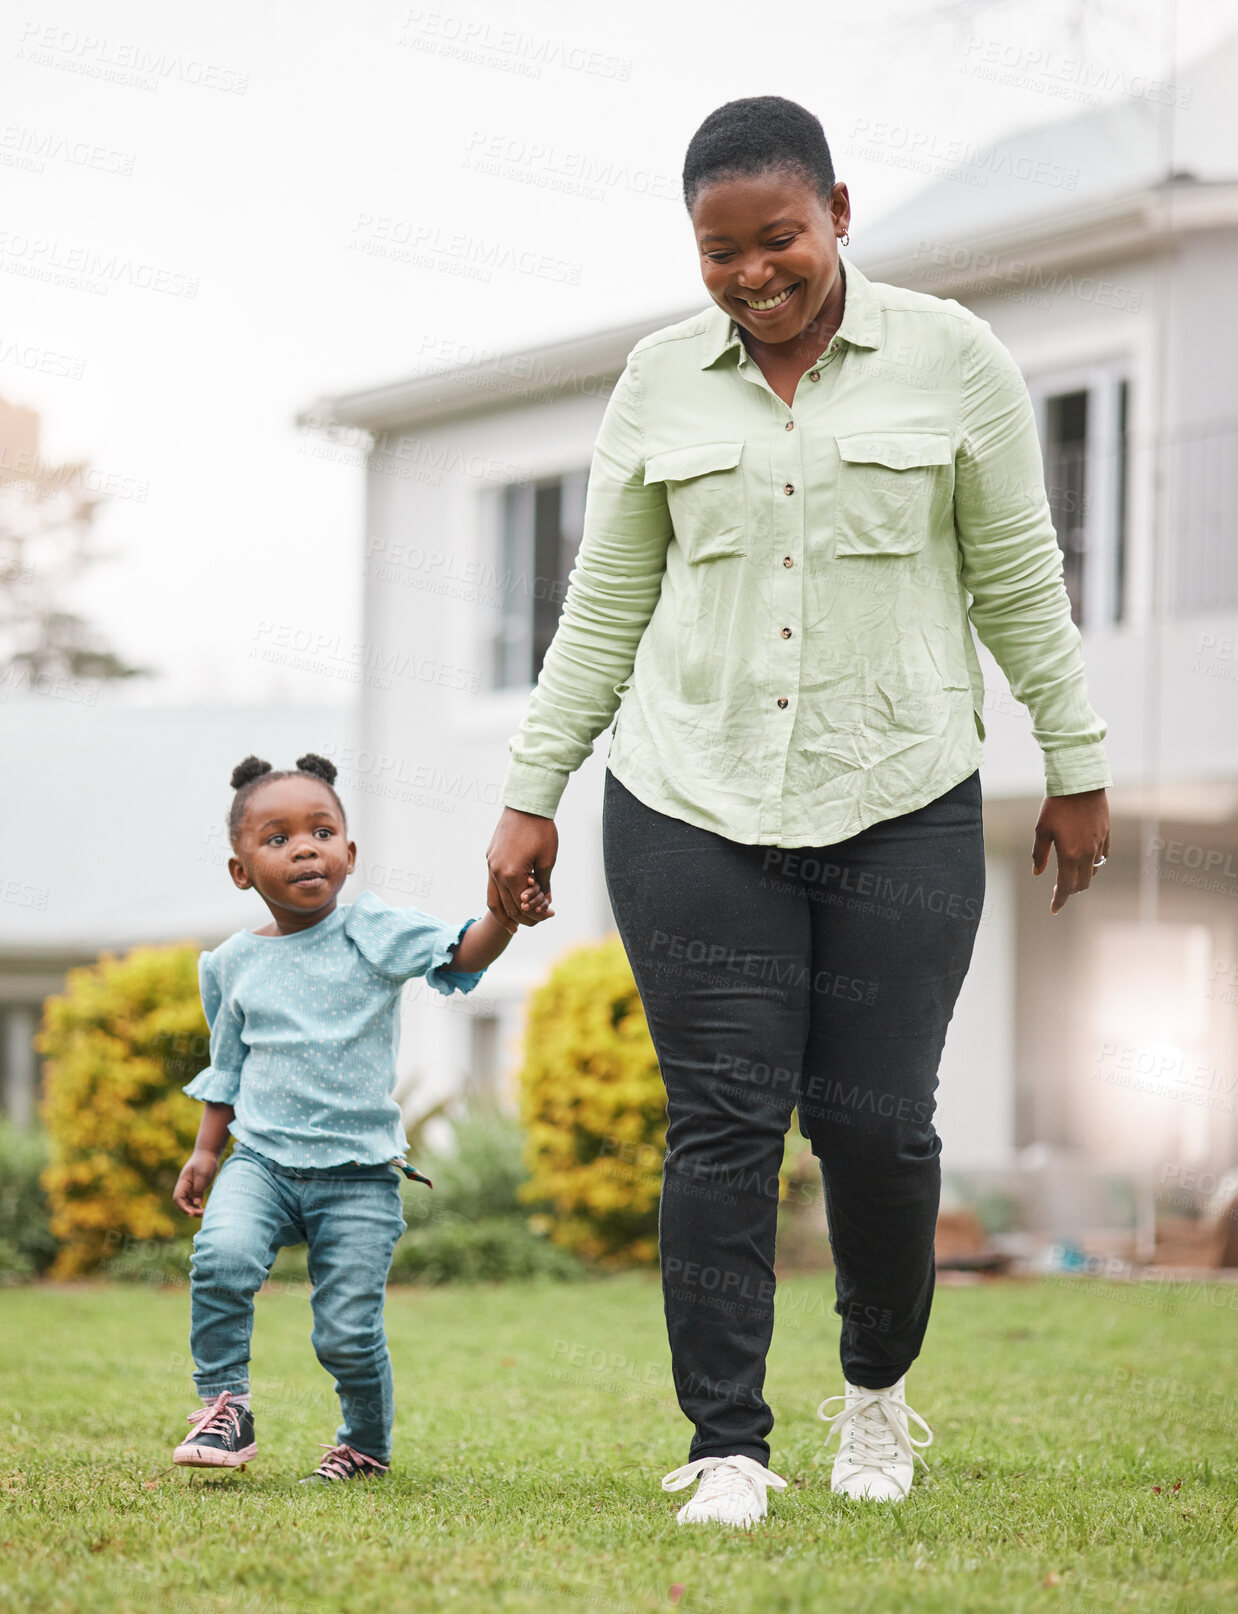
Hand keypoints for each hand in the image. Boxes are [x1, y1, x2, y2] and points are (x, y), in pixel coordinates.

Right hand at [174, 1149, 219, 1216]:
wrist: (209, 1153)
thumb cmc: (205, 1162)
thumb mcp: (203, 1174)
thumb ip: (199, 1188)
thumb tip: (196, 1202)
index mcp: (183, 1182)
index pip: (178, 1198)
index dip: (183, 1207)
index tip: (191, 1213)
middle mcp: (185, 1187)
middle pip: (183, 1203)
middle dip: (190, 1210)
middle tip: (202, 1213)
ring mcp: (191, 1188)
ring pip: (189, 1203)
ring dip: (195, 1210)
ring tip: (205, 1213)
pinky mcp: (197, 1189)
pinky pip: (195, 1201)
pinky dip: (199, 1206)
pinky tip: (206, 1209)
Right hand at [486, 807, 557, 927]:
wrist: (525, 804)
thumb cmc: (541, 830)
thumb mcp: (548, 859)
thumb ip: (544, 883)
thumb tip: (545, 901)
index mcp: (512, 874)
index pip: (522, 906)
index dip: (536, 914)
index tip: (549, 916)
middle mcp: (497, 872)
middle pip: (506, 906)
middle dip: (522, 917)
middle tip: (536, 922)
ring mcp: (491, 864)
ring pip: (492, 898)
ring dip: (503, 914)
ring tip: (513, 926)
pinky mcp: (490, 857)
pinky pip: (492, 884)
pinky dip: (500, 897)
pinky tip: (508, 901)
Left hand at [1032, 789, 1109, 913]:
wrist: (1080, 783)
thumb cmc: (1056, 805)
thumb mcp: (1041, 829)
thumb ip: (1039, 854)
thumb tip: (1037, 873)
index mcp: (1070, 855)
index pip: (1066, 886)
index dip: (1059, 900)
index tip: (1054, 909)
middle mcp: (1087, 853)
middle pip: (1082, 883)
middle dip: (1070, 890)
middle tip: (1058, 889)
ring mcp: (1099, 844)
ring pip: (1093, 871)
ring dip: (1082, 876)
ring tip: (1070, 873)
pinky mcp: (1106, 835)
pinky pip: (1102, 857)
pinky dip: (1093, 863)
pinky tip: (1084, 859)